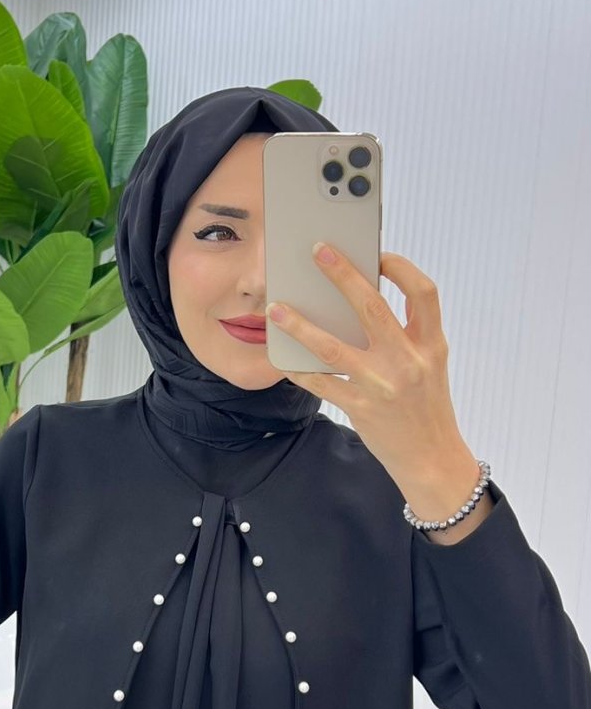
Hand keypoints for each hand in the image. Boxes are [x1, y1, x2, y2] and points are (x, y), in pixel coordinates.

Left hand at [267, 246, 467, 484]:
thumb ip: (407, 332)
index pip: (424, 292)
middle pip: (373, 307)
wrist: (432, 457)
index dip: (402, 268)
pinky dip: (299, 368)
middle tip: (318, 250)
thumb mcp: (430, 363)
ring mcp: (383, 385)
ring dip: (300, 325)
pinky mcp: (361, 408)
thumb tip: (365, 296)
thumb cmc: (427, 405)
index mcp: (431, 344)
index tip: (379, 254)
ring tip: (276, 308)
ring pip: (333, 347)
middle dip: (343, 275)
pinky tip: (281, 357)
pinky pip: (321, 383)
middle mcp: (409, 360)